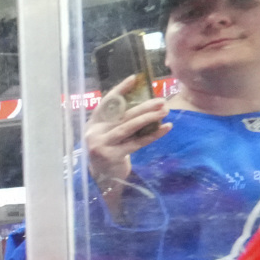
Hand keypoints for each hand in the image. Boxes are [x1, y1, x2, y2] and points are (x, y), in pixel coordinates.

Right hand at [85, 76, 171, 211]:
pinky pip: (136, 143)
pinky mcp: (112, 156)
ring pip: (128, 128)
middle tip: (161, 100)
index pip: (106, 103)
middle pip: (122, 116)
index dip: (120, 90)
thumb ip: (118, 121)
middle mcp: (94, 133)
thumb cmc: (109, 153)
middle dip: (143, 106)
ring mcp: (101, 145)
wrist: (101, 180)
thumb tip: (144, 104)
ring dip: (148, 118)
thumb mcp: (108, 135)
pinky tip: (166, 128)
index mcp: (93, 124)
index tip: (134, 79)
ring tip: (165, 111)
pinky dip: (153, 135)